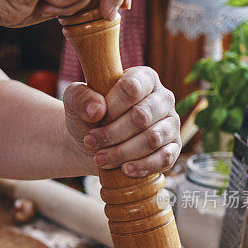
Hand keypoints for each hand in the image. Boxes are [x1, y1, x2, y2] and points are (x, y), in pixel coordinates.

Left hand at [63, 67, 180, 176]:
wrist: (92, 145)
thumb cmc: (88, 117)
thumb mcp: (74, 101)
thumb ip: (80, 97)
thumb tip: (97, 109)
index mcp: (143, 78)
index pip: (132, 88)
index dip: (111, 107)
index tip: (94, 119)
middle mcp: (163, 98)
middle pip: (142, 116)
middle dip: (112, 133)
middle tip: (91, 142)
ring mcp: (170, 124)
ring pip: (152, 139)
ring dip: (122, 152)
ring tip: (100, 159)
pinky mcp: (173, 148)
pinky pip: (165, 158)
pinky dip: (142, 166)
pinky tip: (124, 169)